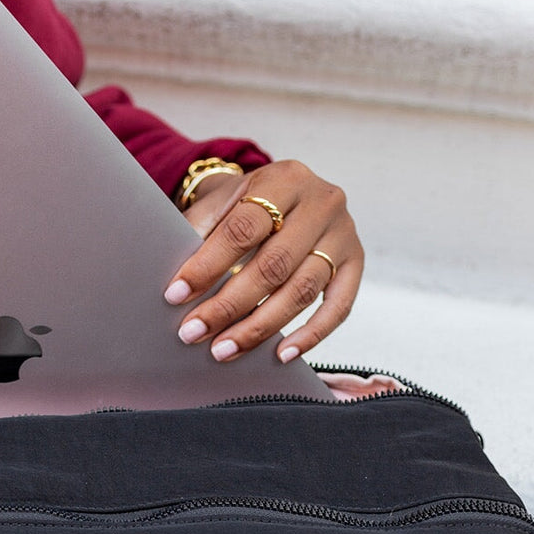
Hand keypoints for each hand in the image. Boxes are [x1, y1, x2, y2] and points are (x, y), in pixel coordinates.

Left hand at [162, 159, 362, 363]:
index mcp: (284, 179)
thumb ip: (199, 232)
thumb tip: (178, 285)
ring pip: (301, 291)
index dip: (207, 266)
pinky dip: (310, 335)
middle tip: (194, 332)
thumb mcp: (220, 202)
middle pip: (273, 265)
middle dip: (228, 305)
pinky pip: (338, 307)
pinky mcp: (356, 262)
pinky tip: (281, 354)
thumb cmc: (246, 203)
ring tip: (224, 349)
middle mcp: (322, 203)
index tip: (176, 295)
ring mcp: (344, 234)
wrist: (282, 193)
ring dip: (259, 327)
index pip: (242, 229)